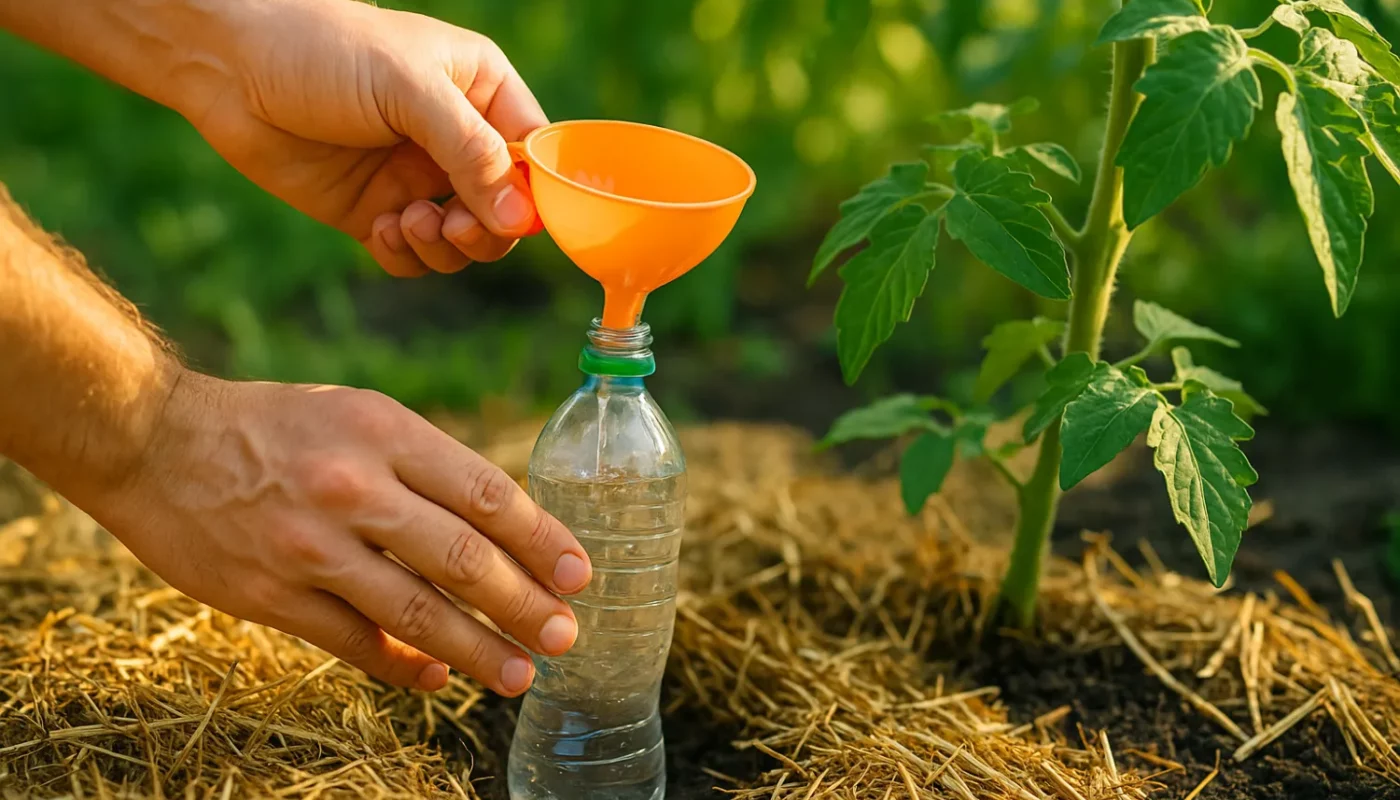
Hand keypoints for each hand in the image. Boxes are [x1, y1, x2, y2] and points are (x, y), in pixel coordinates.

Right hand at [86, 373, 590, 695]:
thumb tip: (497, 529)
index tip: (576, 574)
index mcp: (384, 432)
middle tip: (563, 636)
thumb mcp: (358, 415)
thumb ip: (423, 467)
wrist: (153, 440)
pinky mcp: (271, 594)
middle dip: (523, 605)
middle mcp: (354, 487)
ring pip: (416, 612)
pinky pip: (356, 642)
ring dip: (477, 650)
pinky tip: (439, 680)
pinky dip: (405, 667)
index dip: (540, 540)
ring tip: (518, 674)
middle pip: (462, 559)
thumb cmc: (272, 426)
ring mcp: (311, 546)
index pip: (485, 494)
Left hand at [184, 0, 547, 276]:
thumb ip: (471, 153)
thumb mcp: (408, 90)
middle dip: (485, 230)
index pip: (537, 156)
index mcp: (482, 91)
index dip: (535, 195)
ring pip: (463, 241)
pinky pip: (413, 255)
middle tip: (451, 226)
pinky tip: (377, 228)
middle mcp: (456, 138)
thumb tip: (523, 220)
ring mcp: (415, 176)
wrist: (226, 63)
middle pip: (506, 211)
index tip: (515, 219)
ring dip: (443, 247)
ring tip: (406, 222)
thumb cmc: (323, 50)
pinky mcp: (374, 209)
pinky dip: (404, 255)